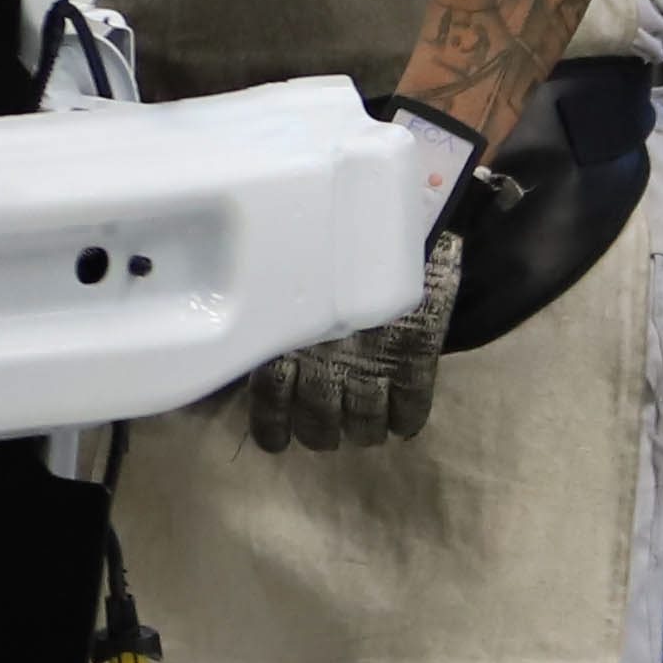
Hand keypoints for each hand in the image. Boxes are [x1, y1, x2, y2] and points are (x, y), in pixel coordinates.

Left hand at [245, 233, 463, 453]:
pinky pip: (412, 404)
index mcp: (287, 338)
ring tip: (363, 433)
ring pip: (364, 422)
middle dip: (321, 435)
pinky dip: (407, 420)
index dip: (272, 427)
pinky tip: (402, 426)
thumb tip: (247, 338)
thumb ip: (280, 312)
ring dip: (363, 433)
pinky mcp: (415, 356)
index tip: (275, 444)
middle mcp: (325, 359)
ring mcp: (372, 362)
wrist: (395, 219)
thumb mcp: (292, 278)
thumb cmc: (334, 242)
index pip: (270, 399)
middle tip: (324, 437)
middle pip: (319, 420)